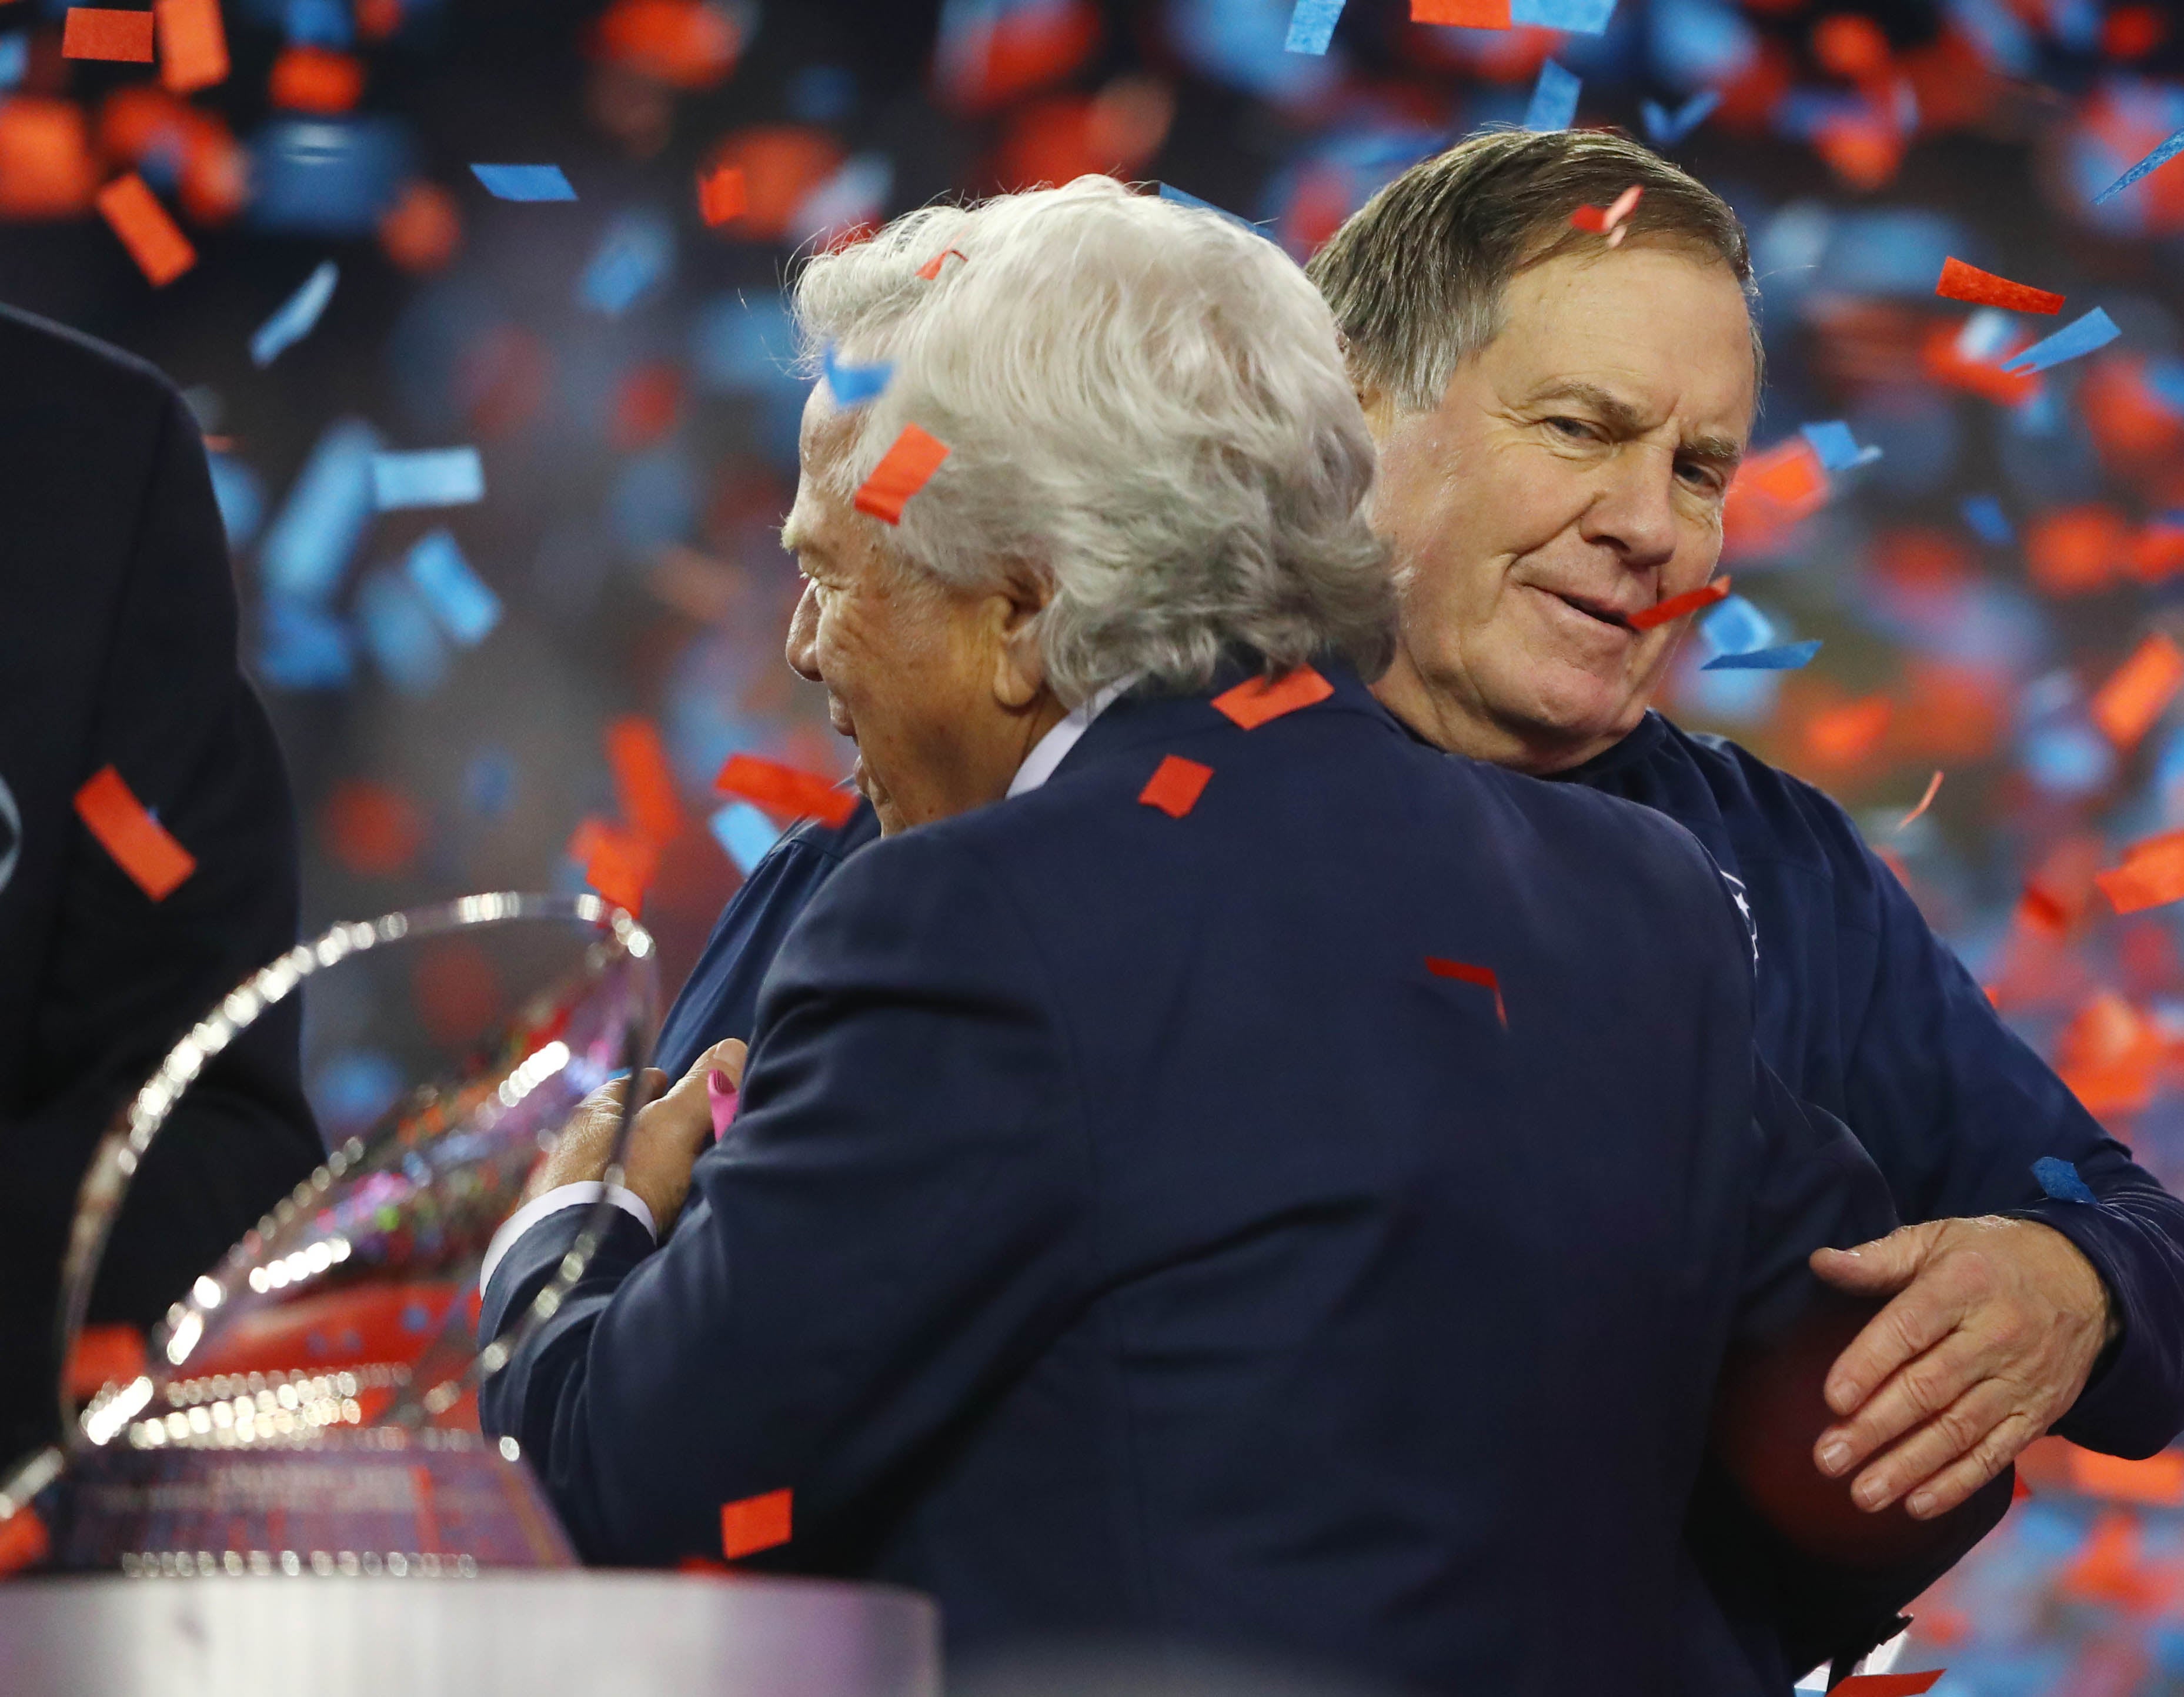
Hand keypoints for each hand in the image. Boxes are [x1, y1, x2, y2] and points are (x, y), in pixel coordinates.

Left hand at [528, 1039, 747, 1230]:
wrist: (580, 1257)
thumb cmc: (626, 1179)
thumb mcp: (675, 1126)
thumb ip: (704, 1088)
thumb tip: (733, 1046)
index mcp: (595, 1112)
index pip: (631, 1085)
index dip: (659, 1084)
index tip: (675, 1087)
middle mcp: (573, 1144)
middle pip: (623, 1126)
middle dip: (651, 1129)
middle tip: (684, 1137)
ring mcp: (564, 1188)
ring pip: (614, 1166)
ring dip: (638, 1170)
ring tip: (671, 1182)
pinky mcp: (566, 1227)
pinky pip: (605, 1204)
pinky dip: (626, 1203)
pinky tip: (646, 1215)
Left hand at [1809, 1216, 2115, 1518]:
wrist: (2087, 1281)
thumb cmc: (1991, 1259)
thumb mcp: (1938, 1240)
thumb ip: (1878, 1258)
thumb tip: (1820, 1262)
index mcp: (1963, 1285)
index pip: (1909, 1328)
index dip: (1869, 1364)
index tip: (1833, 1400)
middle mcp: (1996, 1335)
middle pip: (1930, 1388)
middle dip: (1876, 1429)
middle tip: (1829, 1459)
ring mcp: (2021, 1379)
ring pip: (1959, 1430)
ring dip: (1909, 1467)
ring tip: (1863, 1494)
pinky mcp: (2038, 1413)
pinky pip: (1996, 1453)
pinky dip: (1957, 1483)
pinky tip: (1917, 1505)